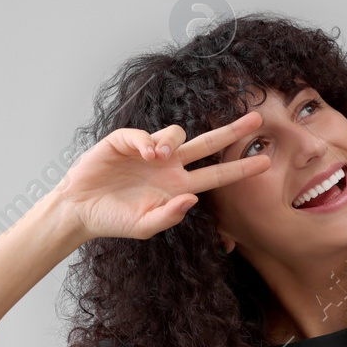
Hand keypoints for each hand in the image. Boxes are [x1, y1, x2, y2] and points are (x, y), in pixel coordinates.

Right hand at [58, 111, 271, 241]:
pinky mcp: (125, 141)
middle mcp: (169, 166)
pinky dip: (147, 140)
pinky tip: (146, 153)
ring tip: (160, 155)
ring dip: (173, 140)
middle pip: (208, 144)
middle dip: (232, 132)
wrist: (81, 211)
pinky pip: (143, 134)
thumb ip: (169, 216)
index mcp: (178, 186)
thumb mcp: (145, 227)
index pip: (216, 175)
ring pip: (176, 133)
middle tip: (256, 119)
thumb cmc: (115, 220)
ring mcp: (149, 152)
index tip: (266, 162)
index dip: (239, 168)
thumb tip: (192, 198)